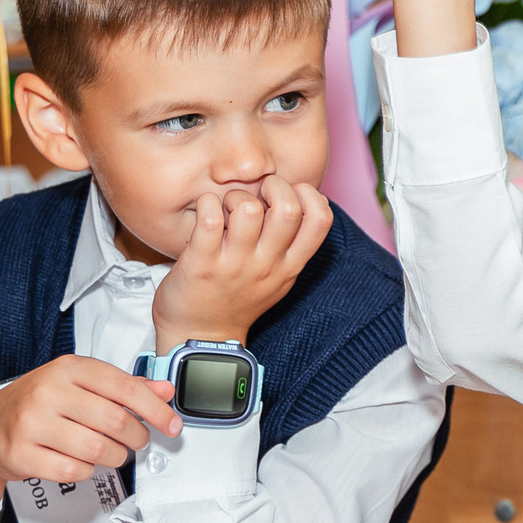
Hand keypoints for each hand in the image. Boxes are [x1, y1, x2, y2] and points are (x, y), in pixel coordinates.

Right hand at [0, 356, 180, 522]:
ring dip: (114, 456)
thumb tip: (165, 390)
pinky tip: (80, 462)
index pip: (125, 387)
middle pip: (114, 421)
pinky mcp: (20, 453)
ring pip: (96, 449)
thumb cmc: (39, 404)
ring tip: (111, 453)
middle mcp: (49, 391)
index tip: (172, 425)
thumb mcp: (80, 384)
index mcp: (69, 369)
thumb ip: (124, 387)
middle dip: (136, 437)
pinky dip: (85, 471)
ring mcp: (32, 423)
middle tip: (137, 441)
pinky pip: (72, 470)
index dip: (156, 409)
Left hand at [154, 180, 330, 350]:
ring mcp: (235, 264)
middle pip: (289, 208)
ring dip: (236, 195)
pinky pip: (209, 217)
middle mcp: (267, 265)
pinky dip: (207, 203)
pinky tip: (205, 212)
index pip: (321, 220)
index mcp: (289, 266)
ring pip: (249, 208)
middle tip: (258, 192)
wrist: (201, 337)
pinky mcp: (202, 263)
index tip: (290, 193)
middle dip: (274, 185)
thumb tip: (298, 202)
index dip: (309, 194)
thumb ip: (290, 247)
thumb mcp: (277, 279)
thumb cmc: (237, 301)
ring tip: (227, 206)